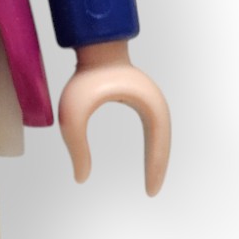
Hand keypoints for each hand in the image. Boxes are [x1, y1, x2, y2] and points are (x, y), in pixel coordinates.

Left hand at [57, 41, 170, 194]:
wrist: (94, 46)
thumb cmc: (85, 77)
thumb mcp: (74, 115)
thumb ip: (76, 147)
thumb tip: (80, 178)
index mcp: (148, 107)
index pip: (158, 146)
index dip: (155, 169)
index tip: (150, 192)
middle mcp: (155, 104)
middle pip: (163, 143)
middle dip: (159, 167)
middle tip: (151, 192)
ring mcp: (150, 101)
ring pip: (160, 137)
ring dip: (157, 157)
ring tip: (151, 180)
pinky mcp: (142, 100)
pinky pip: (153, 129)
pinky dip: (153, 146)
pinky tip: (147, 160)